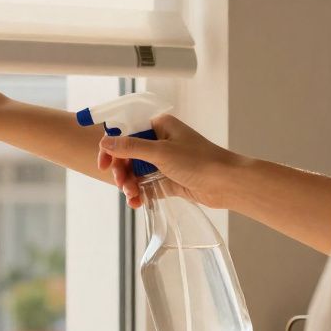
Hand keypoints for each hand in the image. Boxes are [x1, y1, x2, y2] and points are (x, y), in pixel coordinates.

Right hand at [98, 114, 240, 209]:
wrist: (227, 184)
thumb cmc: (199, 161)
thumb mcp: (160, 152)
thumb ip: (131, 147)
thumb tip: (105, 141)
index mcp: (159, 127)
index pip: (126, 133)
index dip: (112, 148)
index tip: (103, 164)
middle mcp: (161, 142)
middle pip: (128, 155)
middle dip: (121, 171)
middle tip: (121, 184)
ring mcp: (165, 161)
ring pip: (136, 172)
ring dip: (129, 184)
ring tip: (132, 196)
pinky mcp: (170, 179)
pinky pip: (147, 185)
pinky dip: (140, 193)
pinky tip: (137, 203)